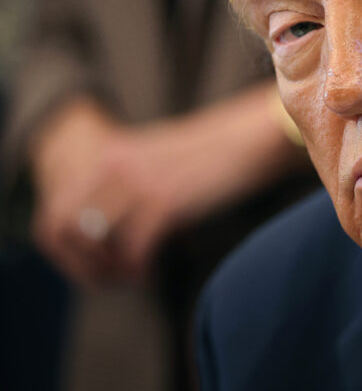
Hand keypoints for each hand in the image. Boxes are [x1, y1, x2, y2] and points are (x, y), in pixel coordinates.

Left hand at [30, 85, 305, 284]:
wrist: (253, 137)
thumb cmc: (214, 155)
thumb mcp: (157, 162)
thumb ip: (127, 187)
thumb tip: (107, 233)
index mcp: (109, 154)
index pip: (54, 210)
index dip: (64, 248)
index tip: (92, 265)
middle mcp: (115, 166)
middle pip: (65, 229)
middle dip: (82, 263)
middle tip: (109, 278)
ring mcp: (139, 183)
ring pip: (96, 243)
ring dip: (111, 269)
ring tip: (133, 276)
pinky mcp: (166, 202)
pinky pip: (134, 250)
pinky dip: (140, 270)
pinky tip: (152, 274)